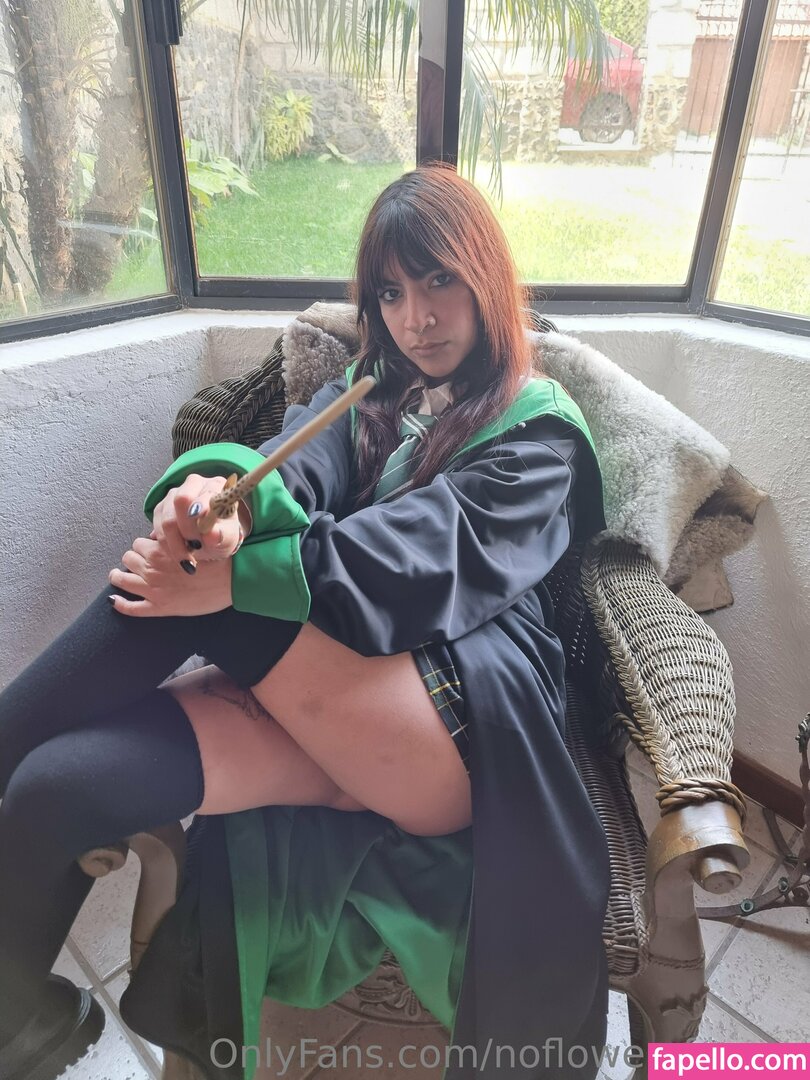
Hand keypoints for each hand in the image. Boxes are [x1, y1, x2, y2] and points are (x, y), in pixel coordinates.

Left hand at [108, 536, 232, 616]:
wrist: (232, 581)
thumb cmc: (217, 559)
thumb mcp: (194, 539)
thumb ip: (174, 537)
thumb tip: (158, 536)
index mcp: (160, 550)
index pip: (139, 542)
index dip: (145, 545)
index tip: (151, 548)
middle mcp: (152, 569)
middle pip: (128, 557)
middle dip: (134, 558)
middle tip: (142, 562)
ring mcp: (153, 590)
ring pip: (122, 579)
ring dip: (119, 576)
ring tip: (119, 576)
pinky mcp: (159, 608)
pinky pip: (131, 608)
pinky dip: (120, 604)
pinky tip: (115, 600)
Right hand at [151, 473, 248, 568]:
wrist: (208, 539)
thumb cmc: (222, 534)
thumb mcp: (228, 537)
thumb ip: (222, 535)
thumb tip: (212, 535)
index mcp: (216, 485)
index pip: (205, 492)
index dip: (201, 506)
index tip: (199, 519)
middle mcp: (194, 484)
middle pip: (181, 501)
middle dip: (187, 529)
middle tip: (196, 547)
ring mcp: (174, 494)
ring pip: (167, 519)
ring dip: (177, 542)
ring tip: (189, 555)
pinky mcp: (161, 508)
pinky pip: (158, 527)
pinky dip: (167, 544)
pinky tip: (179, 550)